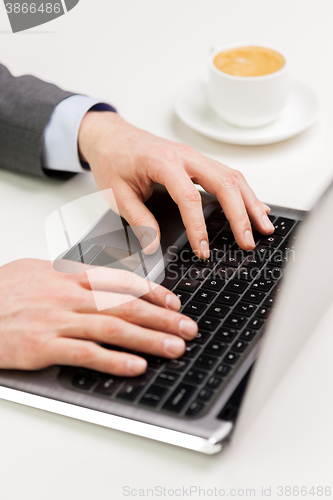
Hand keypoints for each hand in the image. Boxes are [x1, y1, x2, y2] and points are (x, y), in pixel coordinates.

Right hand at [0, 259, 197, 375]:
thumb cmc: (5, 293)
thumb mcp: (40, 272)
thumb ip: (73, 277)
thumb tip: (104, 282)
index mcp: (69, 276)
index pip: (122, 281)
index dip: (153, 292)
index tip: (174, 303)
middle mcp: (68, 296)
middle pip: (126, 305)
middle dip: (162, 317)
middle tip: (187, 327)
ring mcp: (57, 321)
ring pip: (113, 328)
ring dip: (149, 339)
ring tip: (174, 347)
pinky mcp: (43, 346)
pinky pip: (86, 353)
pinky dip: (114, 360)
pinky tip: (136, 365)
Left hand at [78, 112, 273, 258]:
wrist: (111, 135)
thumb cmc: (113, 159)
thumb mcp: (117, 193)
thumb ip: (138, 220)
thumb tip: (153, 246)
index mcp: (164, 162)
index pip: (190, 198)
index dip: (199, 228)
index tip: (203, 250)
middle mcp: (186, 156)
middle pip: (224, 184)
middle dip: (241, 215)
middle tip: (249, 241)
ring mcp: (195, 157)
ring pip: (232, 178)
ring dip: (251, 202)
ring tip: (264, 226)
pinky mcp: (198, 162)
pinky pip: (227, 175)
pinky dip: (244, 193)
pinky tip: (255, 207)